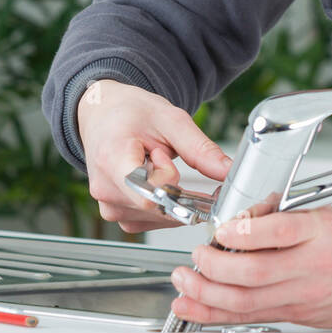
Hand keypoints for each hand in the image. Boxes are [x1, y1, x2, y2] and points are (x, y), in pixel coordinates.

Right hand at [76, 79, 232, 232]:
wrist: (102, 114)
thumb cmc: (129, 113)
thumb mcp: (169, 119)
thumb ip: (200, 149)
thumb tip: (229, 172)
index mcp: (112, 160)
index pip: (148, 196)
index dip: (170, 179)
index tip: (163, 153)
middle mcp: (106, 190)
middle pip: (160, 206)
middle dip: (174, 184)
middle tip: (159, 154)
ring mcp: (109, 206)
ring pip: (160, 216)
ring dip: (170, 194)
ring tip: (150, 164)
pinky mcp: (116, 216)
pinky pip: (152, 219)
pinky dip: (163, 202)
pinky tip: (151, 178)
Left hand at [169, 207, 331, 327]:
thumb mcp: (321, 213)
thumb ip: (280, 213)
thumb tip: (239, 215)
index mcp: (319, 233)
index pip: (282, 232)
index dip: (246, 232)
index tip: (222, 229)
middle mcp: (310, 267)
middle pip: (256, 274)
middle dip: (215, 267)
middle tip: (197, 256)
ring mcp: (302, 296)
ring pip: (247, 302)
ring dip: (207, 294)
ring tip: (184, 282)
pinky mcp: (294, 315)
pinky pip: (250, 316)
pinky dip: (216, 314)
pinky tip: (194, 307)